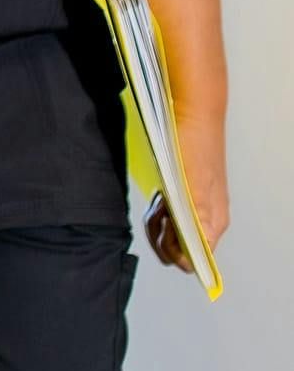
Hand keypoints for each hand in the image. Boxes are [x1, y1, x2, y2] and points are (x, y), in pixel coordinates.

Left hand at [146, 105, 228, 273]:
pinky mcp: (185, 190)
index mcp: (214, 221)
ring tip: (155, 208)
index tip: (163, 244)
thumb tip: (190, 257)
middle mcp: (207, 216)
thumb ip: (192, 222)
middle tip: (155, 220)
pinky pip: (170, 210)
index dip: (179, 255)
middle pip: (183, 244)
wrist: (194, 113)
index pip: (198, 255)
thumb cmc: (194, 146)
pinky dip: (160, 210)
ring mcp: (196, 203)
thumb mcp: (192, 186)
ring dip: (160, 224)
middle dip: (165, 239)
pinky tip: (157, 200)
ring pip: (174, 227)